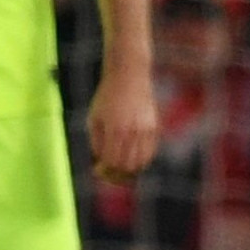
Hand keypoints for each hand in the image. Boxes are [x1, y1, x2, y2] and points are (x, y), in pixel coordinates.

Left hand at [88, 65, 159, 186]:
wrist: (128, 76)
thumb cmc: (106, 97)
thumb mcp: (94, 118)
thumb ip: (96, 142)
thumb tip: (101, 161)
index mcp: (114, 130)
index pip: (112, 161)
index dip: (105, 170)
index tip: (98, 170)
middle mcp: (132, 131)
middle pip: (128, 165)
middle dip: (117, 173)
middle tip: (110, 172)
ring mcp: (146, 130)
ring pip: (141, 161)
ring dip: (130, 168)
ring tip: (120, 166)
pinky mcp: (154, 127)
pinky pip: (150, 151)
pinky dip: (141, 159)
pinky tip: (132, 157)